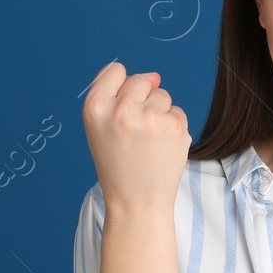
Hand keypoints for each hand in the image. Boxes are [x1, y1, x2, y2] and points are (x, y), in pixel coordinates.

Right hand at [82, 60, 190, 216]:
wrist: (136, 202)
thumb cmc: (117, 164)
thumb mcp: (99, 128)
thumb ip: (116, 95)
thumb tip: (155, 76)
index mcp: (95, 108)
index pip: (115, 70)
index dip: (121, 88)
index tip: (121, 110)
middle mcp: (121, 109)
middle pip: (141, 80)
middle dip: (142, 99)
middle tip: (136, 131)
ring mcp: (150, 117)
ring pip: (162, 94)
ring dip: (159, 113)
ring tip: (149, 141)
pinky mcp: (175, 127)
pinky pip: (177, 111)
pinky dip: (173, 126)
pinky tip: (162, 146)